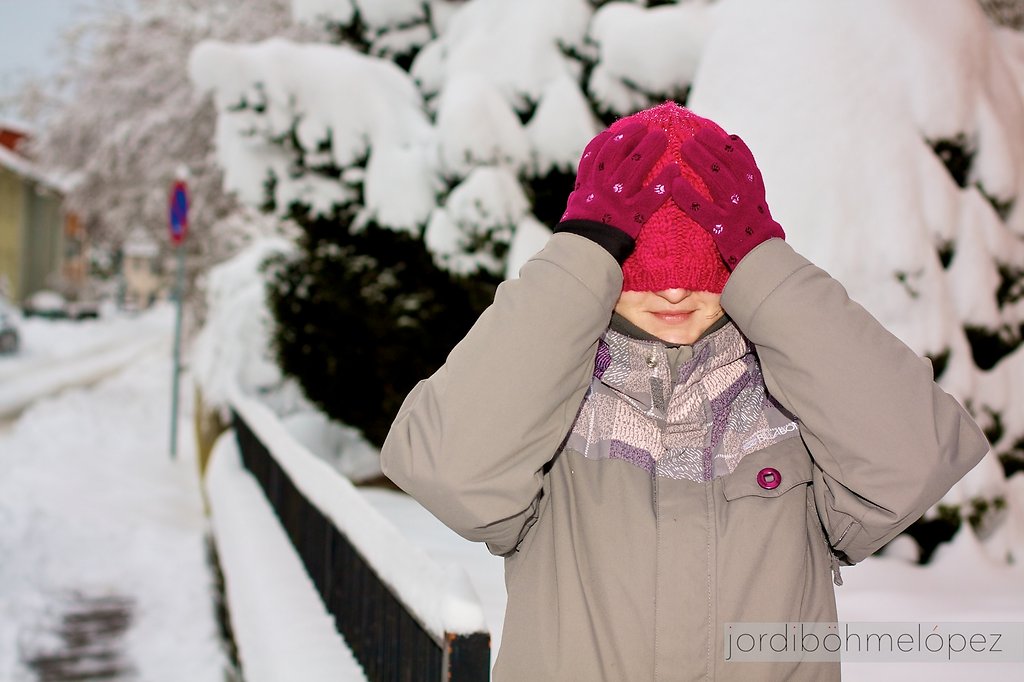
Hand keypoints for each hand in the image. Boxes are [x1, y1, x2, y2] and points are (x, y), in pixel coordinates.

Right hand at [561, 123, 677, 238]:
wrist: (585, 253)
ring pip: (633, 168)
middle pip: (616, 153)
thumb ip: (582, 191)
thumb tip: (584, 183)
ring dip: (648, 150)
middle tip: (646, 127)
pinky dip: (663, 181)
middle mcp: (601, 188)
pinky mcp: (632, 216)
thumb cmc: (580, 232)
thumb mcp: (576, 206)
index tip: (619, 129)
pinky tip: (674, 169)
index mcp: (586, 185)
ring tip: (661, 137)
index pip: (594, 154)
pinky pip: (650, 195)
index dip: (607, 139)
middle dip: (631, 136)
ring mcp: (616, 200)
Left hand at [671, 128, 784, 268]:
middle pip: (727, 164)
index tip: (703, 131)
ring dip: (701, 162)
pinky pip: (704, 210)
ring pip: (718, 181)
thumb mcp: (754, 188)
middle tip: (689, 138)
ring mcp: (735, 210)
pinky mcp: (722, 228)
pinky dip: (690, 197)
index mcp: (753, 183)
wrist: (759, 250)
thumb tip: (732, 137)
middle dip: (708, 147)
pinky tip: (675, 185)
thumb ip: (744, 164)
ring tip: (684, 149)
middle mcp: (746, 193)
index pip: (738, 156)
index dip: (720, 142)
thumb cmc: (752, 216)